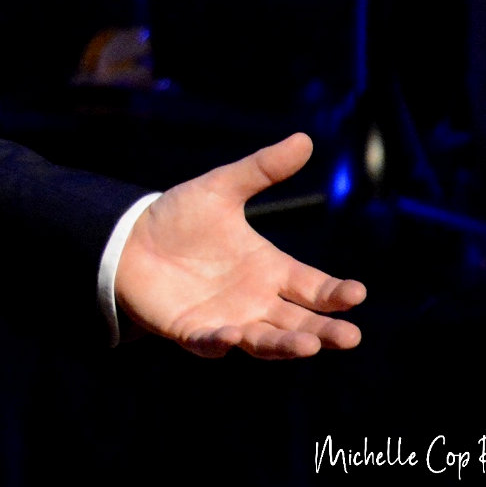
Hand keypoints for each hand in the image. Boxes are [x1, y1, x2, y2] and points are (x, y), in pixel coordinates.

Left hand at [115, 133, 366, 358]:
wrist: (128, 238)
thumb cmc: (180, 217)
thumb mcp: (221, 188)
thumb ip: (261, 169)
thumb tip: (305, 139)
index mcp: (269, 269)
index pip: (313, 287)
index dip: (336, 294)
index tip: (357, 293)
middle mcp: (255, 300)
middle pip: (298, 321)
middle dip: (323, 331)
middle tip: (350, 337)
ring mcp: (226, 319)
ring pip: (264, 340)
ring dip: (285, 345)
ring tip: (309, 347)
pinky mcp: (192, 331)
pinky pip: (211, 342)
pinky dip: (223, 342)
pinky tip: (233, 335)